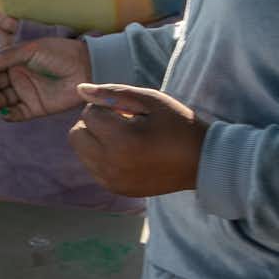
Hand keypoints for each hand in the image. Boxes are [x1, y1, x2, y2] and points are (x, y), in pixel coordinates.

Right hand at [0, 26, 91, 121]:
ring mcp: (25, 93)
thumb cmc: (59, 53)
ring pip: (2, 100)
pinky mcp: (34, 108)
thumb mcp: (30, 49)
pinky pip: (16, 114)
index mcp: (14, 61)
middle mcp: (17, 77)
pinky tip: (6, 112)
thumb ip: (7, 56)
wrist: (85, 68)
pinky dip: (8, 115)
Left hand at [68, 83, 208, 197]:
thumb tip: (80, 90)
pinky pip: (92, 167)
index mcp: (122, 140)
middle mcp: (112, 164)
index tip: (127, 110)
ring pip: (81, 152)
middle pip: (76, 135)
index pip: (88, 114)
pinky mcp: (116, 189)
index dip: (105, 106)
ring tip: (123, 137)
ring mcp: (112, 180)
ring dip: (94, 140)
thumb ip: (113, 93)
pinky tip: (126, 152)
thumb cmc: (179, 126)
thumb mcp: (151, 101)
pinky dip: (101, 157)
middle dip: (93, 123)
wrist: (202, 163)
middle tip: (119, 121)